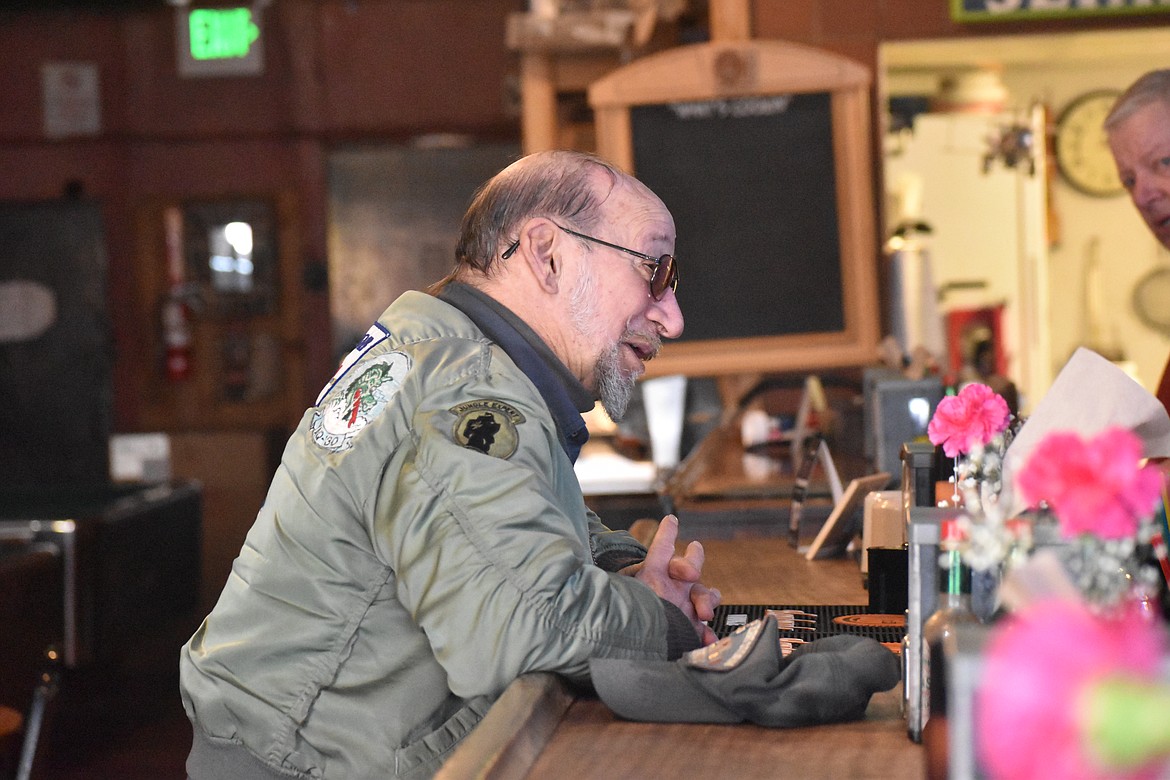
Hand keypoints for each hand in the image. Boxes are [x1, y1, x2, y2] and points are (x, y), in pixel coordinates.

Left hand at [632, 515, 721, 643]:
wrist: (632, 652)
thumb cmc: (626, 621)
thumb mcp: (628, 595)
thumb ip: (630, 581)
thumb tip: (636, 562)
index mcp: (654, 575)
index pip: (662, 548)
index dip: (668, 533)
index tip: (671, 521)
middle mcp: (671, 587)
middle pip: (690, 566)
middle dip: (693, 563)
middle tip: (690, 574)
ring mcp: (683, 606)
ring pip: (706, 594)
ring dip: (707, 600)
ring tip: (703, 612)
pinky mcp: (690, 627)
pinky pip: (706, 627)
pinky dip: (707, 634)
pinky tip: (706, 638)